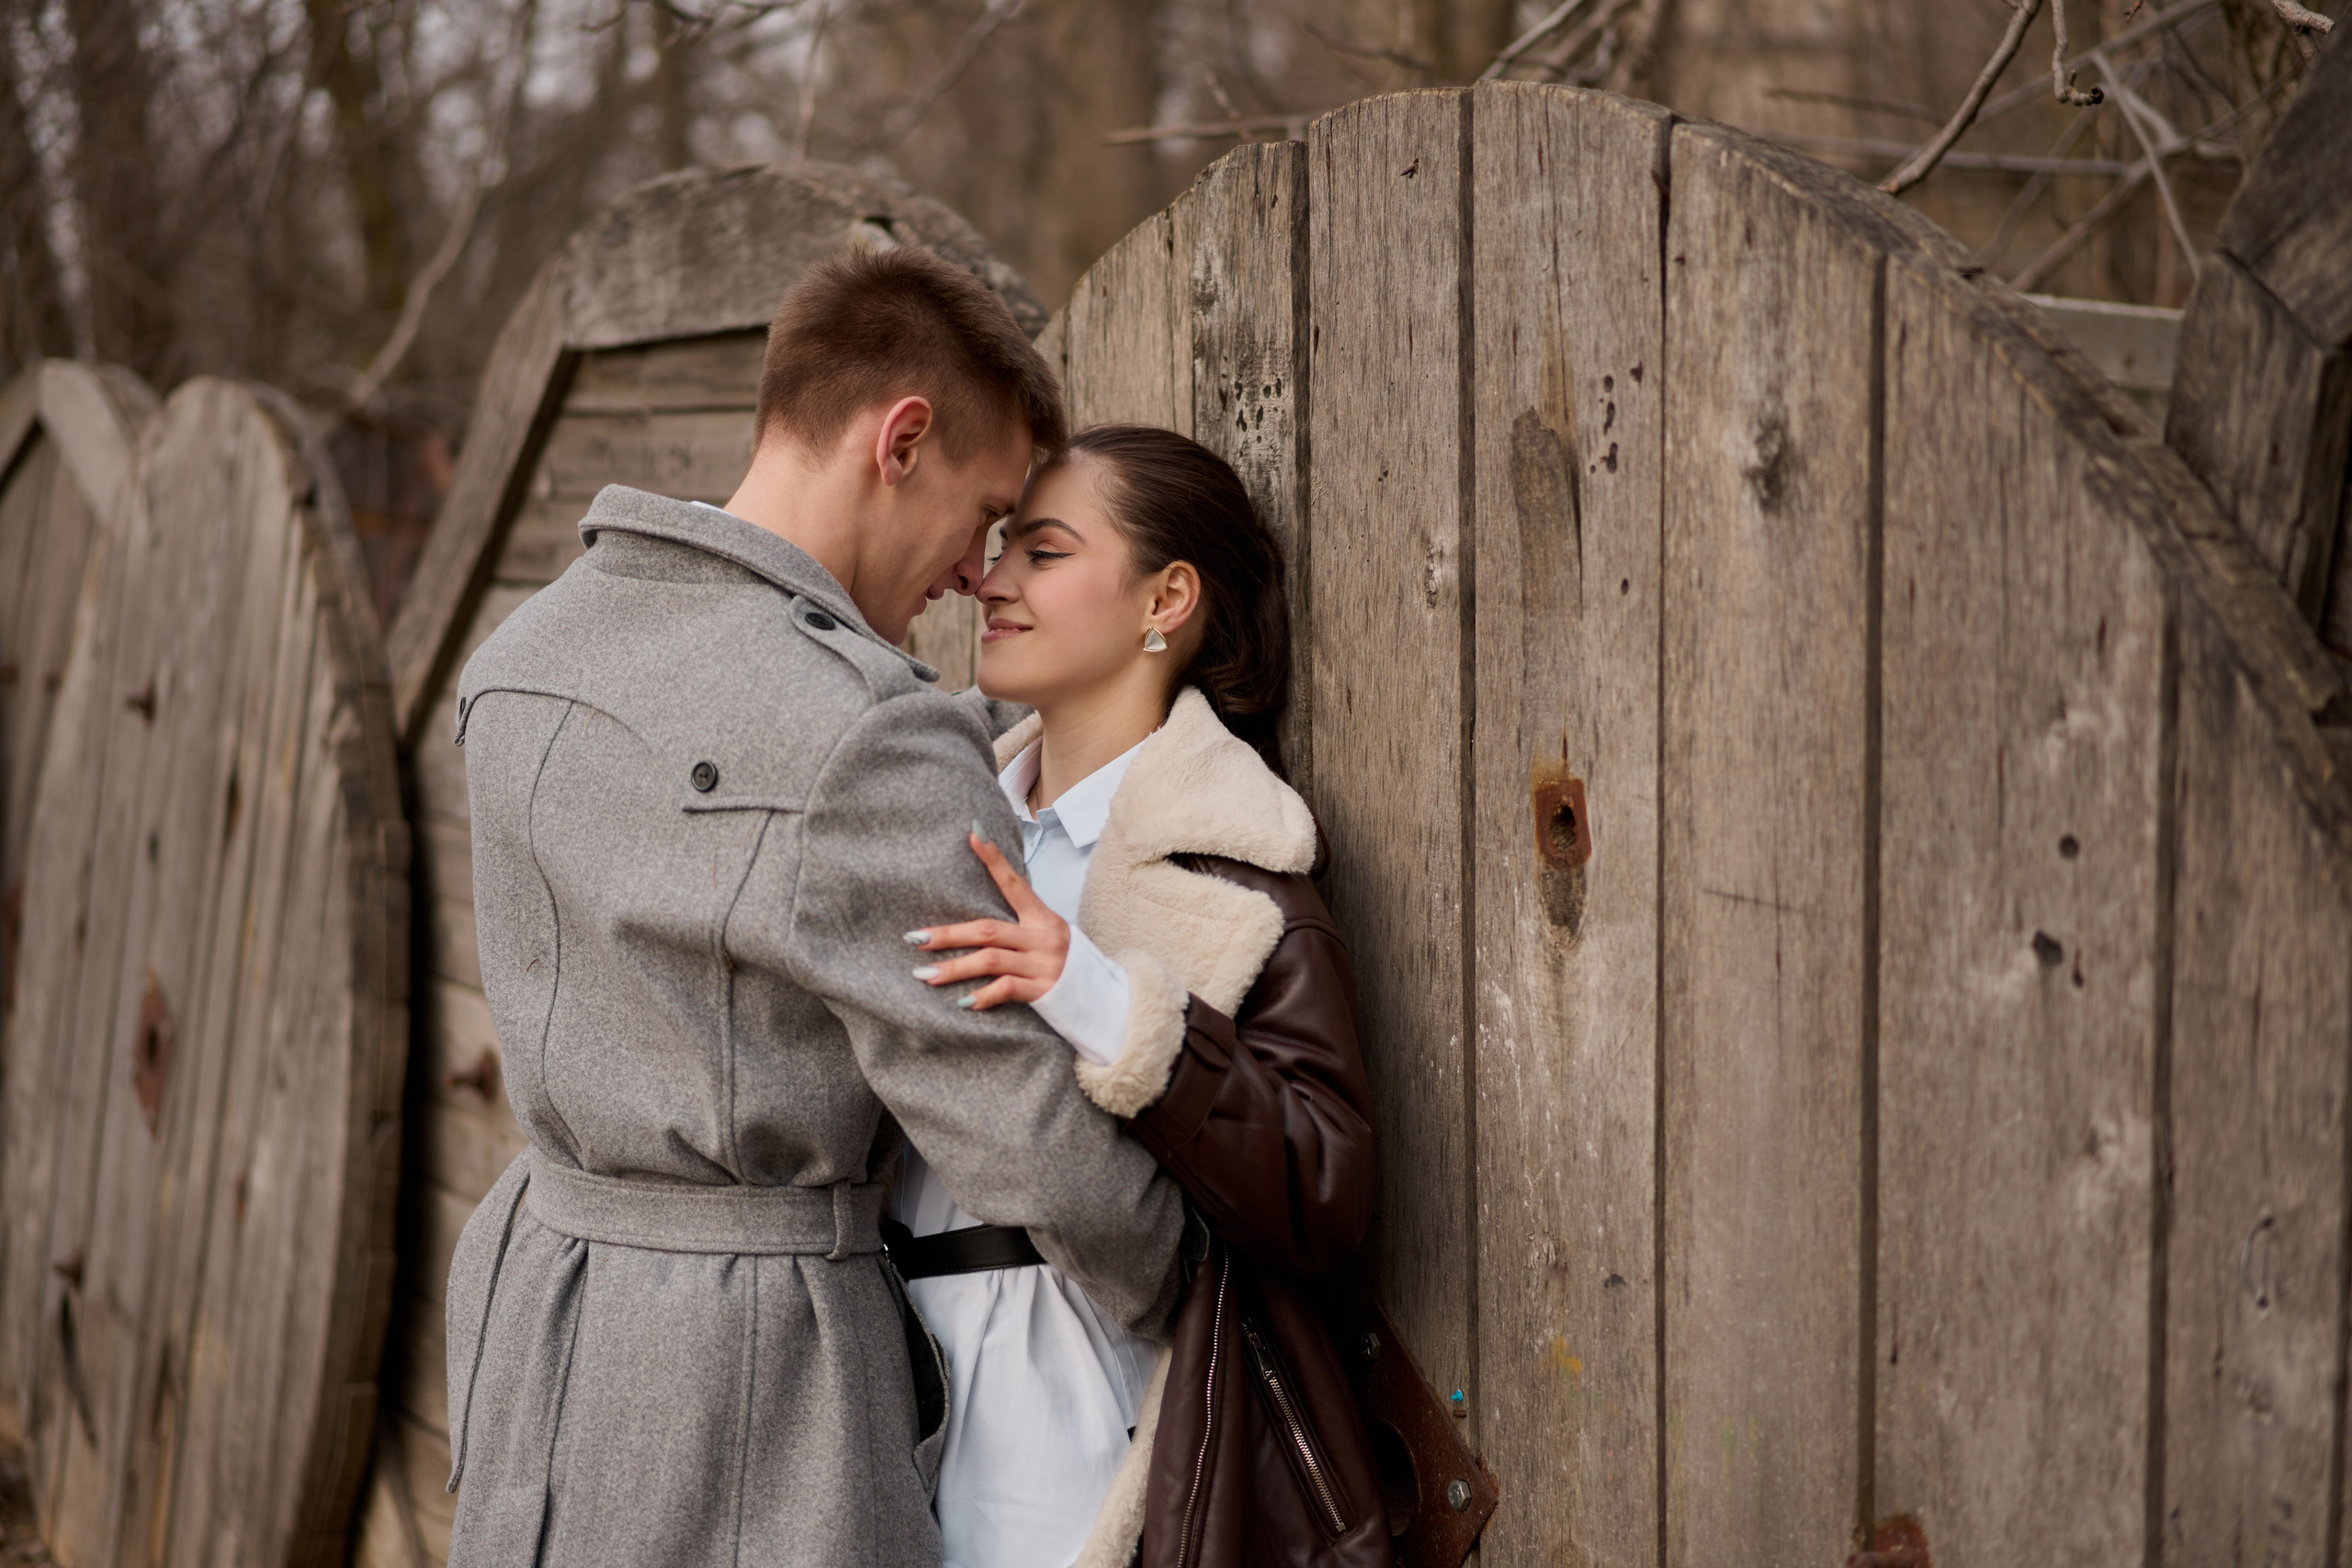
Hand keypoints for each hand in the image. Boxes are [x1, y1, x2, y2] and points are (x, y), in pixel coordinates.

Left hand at [905, 833, 1069, 1010]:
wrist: (1101, 998)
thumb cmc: (1064, 964)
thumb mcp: (1046, 936)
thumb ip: (1019, 927)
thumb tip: (975, 921)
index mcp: (1043, 918)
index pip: (1015, 884)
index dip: (994, 861)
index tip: (974, 835)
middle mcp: (1044, 937)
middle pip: (988, 930)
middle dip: (948, 934)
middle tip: (914, 938)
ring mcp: (1044, 964)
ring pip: (991, 960)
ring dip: (955, 967)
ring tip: (924, 975)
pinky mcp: (1044, 990)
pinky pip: (1007, 989)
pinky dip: (983, 996)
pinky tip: (962, 1002)